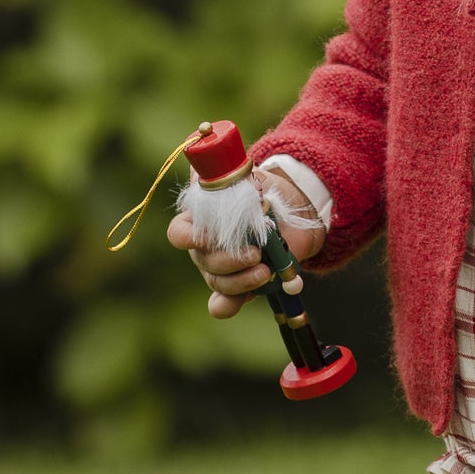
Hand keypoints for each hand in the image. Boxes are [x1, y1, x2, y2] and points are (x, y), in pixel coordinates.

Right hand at [167, 165, 326, 319]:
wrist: (295, 216)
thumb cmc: (266, 194)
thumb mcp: (250, 180)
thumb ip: (226, 177)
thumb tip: (197, 168)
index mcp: (199, 221)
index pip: (179, 233)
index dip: (189, 238)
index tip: (210, 237)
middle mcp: (205, 248)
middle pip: (203, 261)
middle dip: (229, 260)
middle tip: (256, 253)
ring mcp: (220, 269)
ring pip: (217, 282)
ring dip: (240, 280)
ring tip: (265, 270)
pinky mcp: (239, 286)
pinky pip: (224, 302)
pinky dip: (227, 305)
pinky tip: (231, 305)